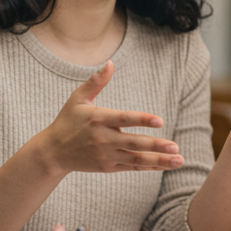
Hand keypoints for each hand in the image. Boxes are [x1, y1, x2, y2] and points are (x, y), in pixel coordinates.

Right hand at [34, 61, 183, 175]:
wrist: (52, 153)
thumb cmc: (67, 121)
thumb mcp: (77, 99)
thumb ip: (95, 82)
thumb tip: (110, 63)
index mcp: (98, 119)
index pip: (123, 119)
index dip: (142, 119)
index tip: (159, 121)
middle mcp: (103, 139)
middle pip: (133, 142)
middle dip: (155, 145)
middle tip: (175, 146)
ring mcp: (106, 155)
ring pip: (136, 159)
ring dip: (159, 160)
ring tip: (179, 160)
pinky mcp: (108, 166)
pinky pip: (132, 167)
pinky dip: (149, 166)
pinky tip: (165, 165)